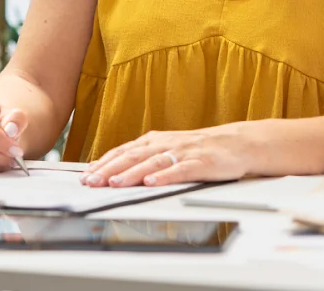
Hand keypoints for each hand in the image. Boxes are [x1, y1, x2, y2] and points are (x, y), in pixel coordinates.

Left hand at [81, 125, 258, 187]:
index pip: (124, 151)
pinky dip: (165, 176)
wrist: (237, 143)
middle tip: (91, 182)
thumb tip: (115, 170)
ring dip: (131, 173)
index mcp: (156, 140)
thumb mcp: (168, 147)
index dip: (104, 163)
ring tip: (114, 183)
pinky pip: (180, 169)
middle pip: (133, 156)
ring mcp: (183, 152)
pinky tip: (152, 183)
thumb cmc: (200, 148)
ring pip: (152, 163)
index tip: (86, 175)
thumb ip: (145, 157)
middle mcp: (166, 144)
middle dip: (110, 169)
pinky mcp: (201, 163)